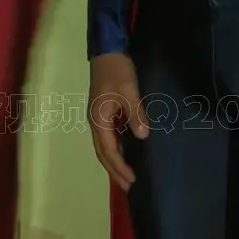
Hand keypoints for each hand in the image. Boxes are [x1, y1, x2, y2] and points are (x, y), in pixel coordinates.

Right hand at [88, 53, 148, 191]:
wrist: (108, 50)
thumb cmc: (118, 70)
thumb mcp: (128, 90)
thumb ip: (135, 113)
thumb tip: (142, 137)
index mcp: (99, 120)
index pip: (110, 151)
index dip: (121, 167)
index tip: (133, 180)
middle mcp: (96, 123)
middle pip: (104, 153)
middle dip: (115, 171)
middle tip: (129, 188)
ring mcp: (99, 118)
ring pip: (105, 147)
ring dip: (115, 163)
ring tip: (127, 177)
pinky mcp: (105, 113)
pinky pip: (110, 138)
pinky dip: (117, 150)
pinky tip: (127, 155)